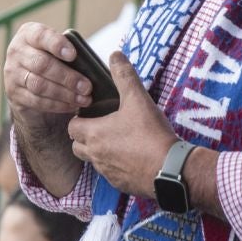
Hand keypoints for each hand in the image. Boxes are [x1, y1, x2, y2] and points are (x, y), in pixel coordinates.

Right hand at [4, 24, 92, 123]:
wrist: (29, 84)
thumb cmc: (52, 61)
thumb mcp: (56, 50)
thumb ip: (67, 53)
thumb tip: (90, 66)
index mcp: (28, 34)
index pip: (40, 36)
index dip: (57, 44)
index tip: (73, 55)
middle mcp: (16, 51)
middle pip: (42, 64)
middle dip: (67, 77)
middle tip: (87, 87)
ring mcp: (12, 73)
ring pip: (39, 85)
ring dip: (65, 94)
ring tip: (84, 99)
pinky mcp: (14, 94)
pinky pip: (37, 101)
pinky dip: (57, 105)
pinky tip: (72, 106)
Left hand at [67, 53, 175, 198]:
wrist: (170, 169)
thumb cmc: (151, 134)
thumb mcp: (138, 99)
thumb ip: (124, 76)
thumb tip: (115, 55)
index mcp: (94, 134)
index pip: (71, 126)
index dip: (79, 118)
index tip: (92, 113)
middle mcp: (95, 155)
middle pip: (77, 146)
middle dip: (84, 137)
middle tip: (103, 126)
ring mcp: (107, 172)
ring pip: (93, 161)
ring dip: (100, 151)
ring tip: (119, 140)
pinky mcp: (120, 185)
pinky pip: (110, 174)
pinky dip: (115, 166)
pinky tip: (132, 157)